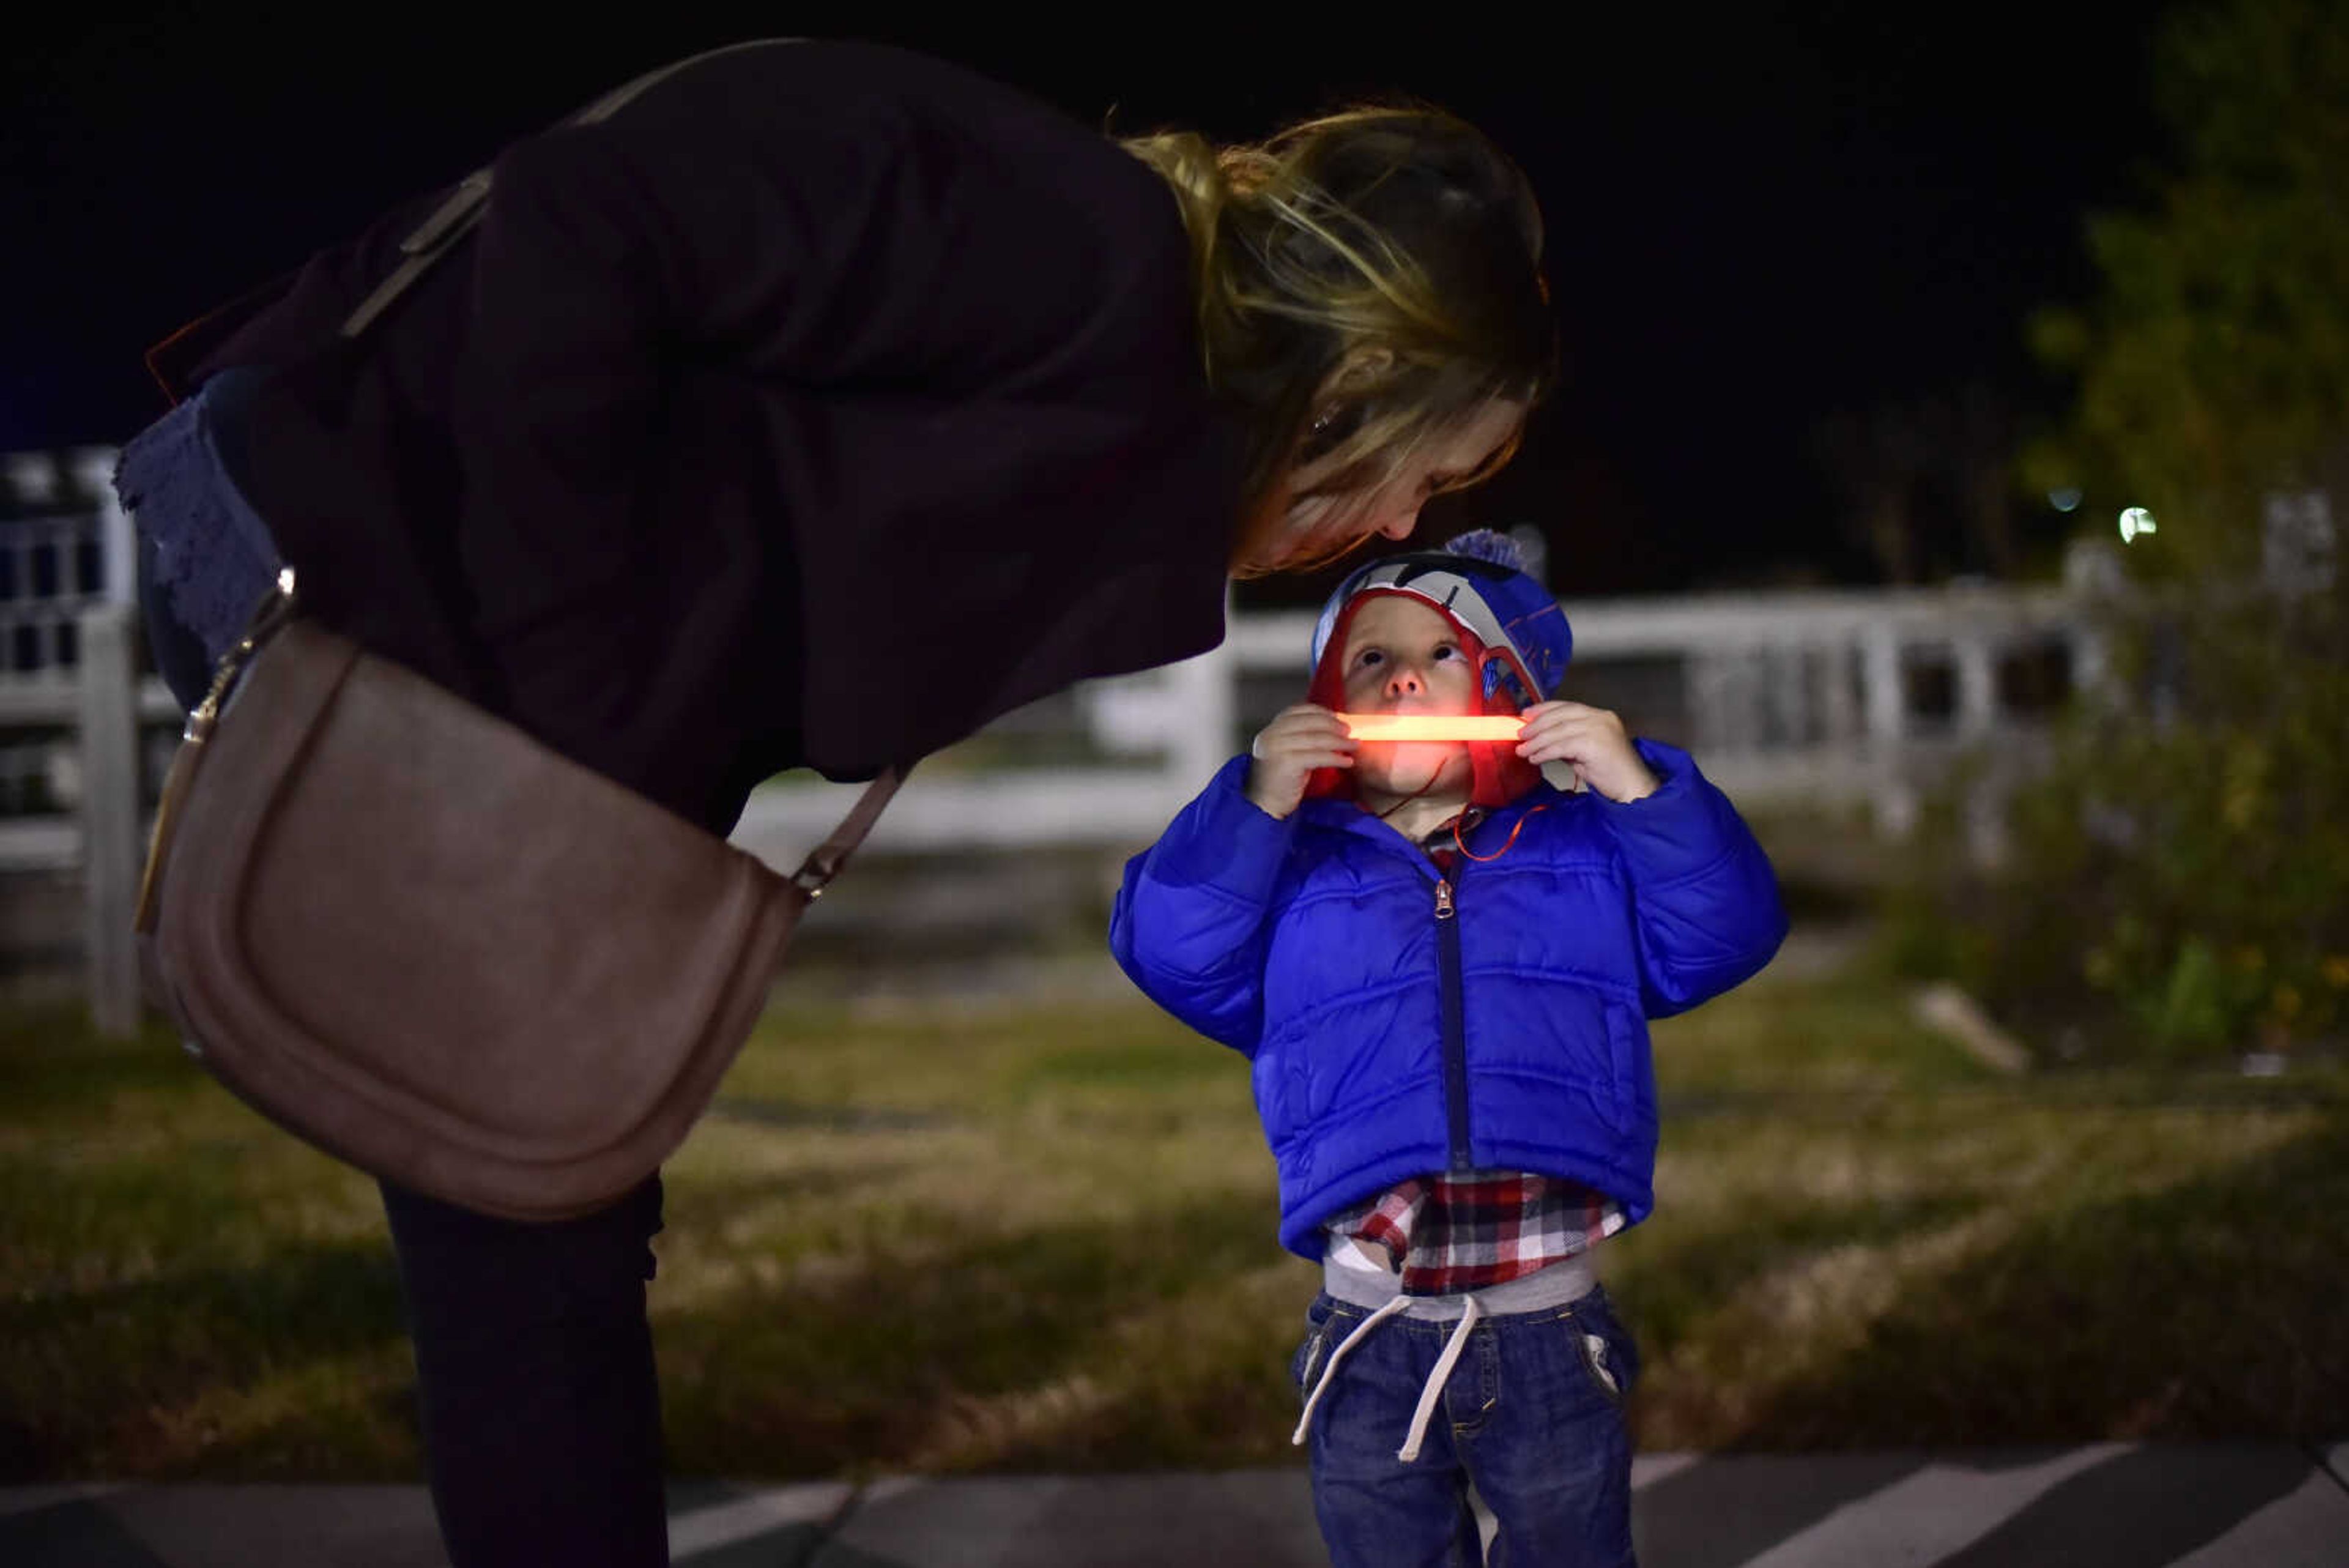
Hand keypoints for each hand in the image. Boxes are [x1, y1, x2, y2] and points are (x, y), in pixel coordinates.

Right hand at [1244, 704, 1353, 818]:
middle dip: (1334, 725)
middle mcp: (1272, 735)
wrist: (1263, 805)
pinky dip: (1335, 758)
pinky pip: (1318, 756)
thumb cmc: (1280, 781)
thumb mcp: (1288, 752)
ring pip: (1316, 738)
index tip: (1339, 717)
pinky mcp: (1286, 762)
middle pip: (1310, 722)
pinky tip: (1347, 762)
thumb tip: (1334, 729)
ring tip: (1354, 745)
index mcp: (1271, 729)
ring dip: (1340, 741)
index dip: (1322, 713)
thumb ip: (1303, 738)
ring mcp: (1277, 747)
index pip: (1299, 710)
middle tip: (1350, 731)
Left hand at [1515, 701, 1659, 802]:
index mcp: (1601, 716)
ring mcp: (1599, 729)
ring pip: (1559, 731)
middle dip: (1537, 724)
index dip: (1544, 709)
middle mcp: (1601, 718)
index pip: (1567, 706)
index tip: (1525, 715)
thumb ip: (1567, 742)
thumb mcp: (1585, 752)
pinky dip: (1545, 752)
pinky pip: (1562, 746)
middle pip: (1561, 715)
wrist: (1632, 788)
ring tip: (1523, 750)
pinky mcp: (1595, 744)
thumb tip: (1540, 739)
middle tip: (1520, 734)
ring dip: (1537, 741)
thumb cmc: (1611, 773)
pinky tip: (1536, 759)